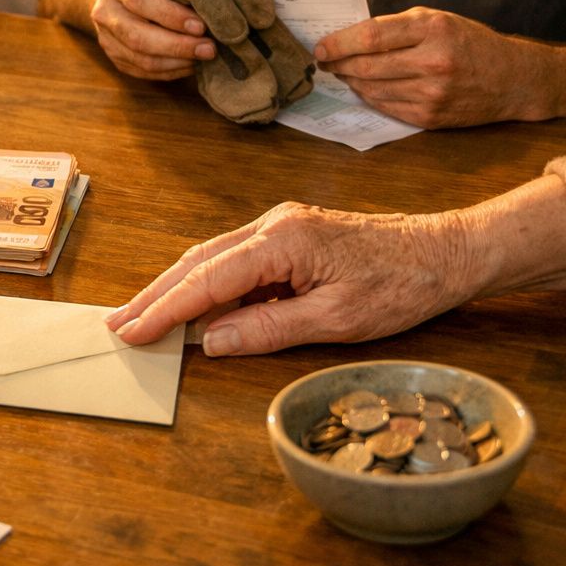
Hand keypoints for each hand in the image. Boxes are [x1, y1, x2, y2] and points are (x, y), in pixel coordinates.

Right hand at [89, 0, 215, 79]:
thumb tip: (216, 1)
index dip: (170, 15)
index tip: (201, 25)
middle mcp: (105, 11)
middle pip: (137, 36)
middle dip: (177, 45)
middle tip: (210, 48)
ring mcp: (106, 38)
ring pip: (141, 59)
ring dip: (177, 62)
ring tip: (205, 57)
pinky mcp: (115, 58)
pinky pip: (143, 72)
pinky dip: (171, 71)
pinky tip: (192, 64)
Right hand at [104, 202, 480, 355]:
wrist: (447, 251)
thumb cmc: (402, 284)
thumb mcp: (337, 319)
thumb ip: (268, 328)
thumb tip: (212, 341)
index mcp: (282, 240)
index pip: (206, 279)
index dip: (165, 308)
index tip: (132, 331)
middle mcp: (273, 225)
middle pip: (196, 261)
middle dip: (154, 294)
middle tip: (118, 324)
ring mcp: (280, 226)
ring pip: (211, 257)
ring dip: (176, 288)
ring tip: (143, 316)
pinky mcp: (290, 235)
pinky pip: (235, 259)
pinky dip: (207, 284)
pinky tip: (195, 307)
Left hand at [314, 7, 549, 127]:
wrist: (514, 79)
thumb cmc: (470, 43)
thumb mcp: (438, 20)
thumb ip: (396, 27)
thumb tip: (348, 38)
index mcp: (433, 29)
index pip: (370, 37)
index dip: (338, 43)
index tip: (320, 47)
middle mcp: (433, 62)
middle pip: (366, 66)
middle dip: (338, 64)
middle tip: (325, 61)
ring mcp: (432, 93)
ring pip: (371, 89)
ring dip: (350, 81)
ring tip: (344, 72)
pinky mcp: (431, 117)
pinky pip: (385, 107)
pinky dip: (369, 96)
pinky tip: (365, 87)